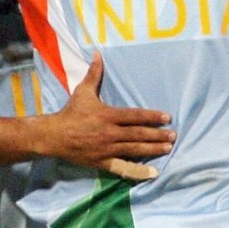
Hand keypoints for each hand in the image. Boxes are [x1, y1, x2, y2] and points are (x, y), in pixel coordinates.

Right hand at [37, 52, 173, 180]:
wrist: (55, 136)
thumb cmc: (71, 112)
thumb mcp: (82, 91)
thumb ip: (93, 74)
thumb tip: (97, 54)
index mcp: (107, 115)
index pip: (134, 116)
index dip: (152, 116)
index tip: (167, 117)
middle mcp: (109, 133)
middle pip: (138, 134)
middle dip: (157, 135)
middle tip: (174, 135)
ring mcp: (107, 149)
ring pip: (134, 150)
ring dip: (153, 149)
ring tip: (168, 148)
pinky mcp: (103, 162)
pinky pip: (124, 168)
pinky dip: (138, 172)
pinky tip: (153, 174)